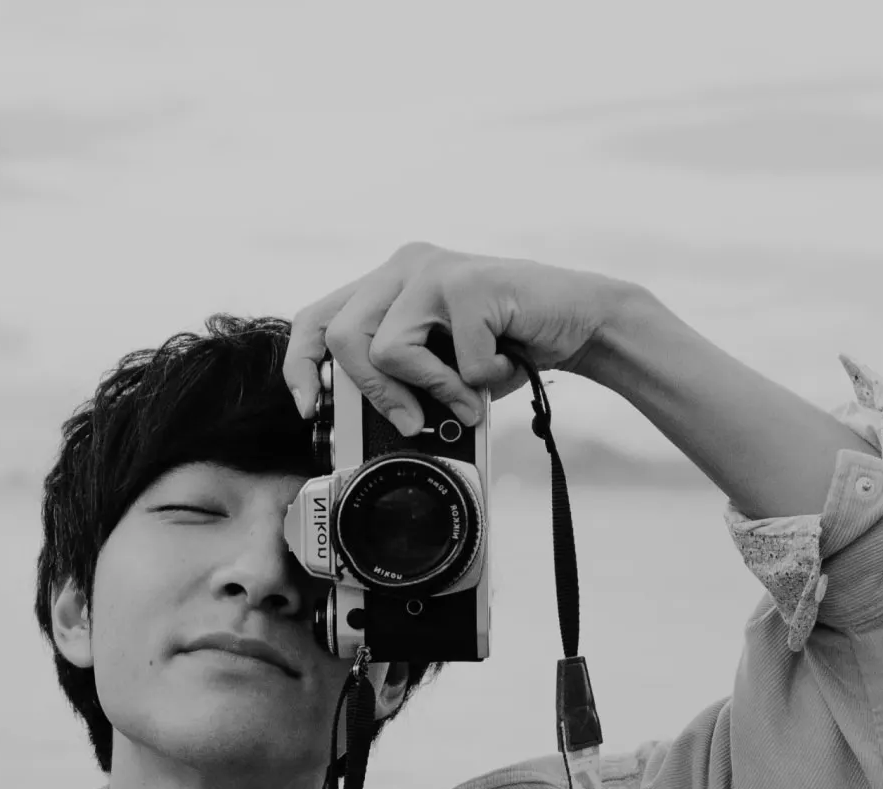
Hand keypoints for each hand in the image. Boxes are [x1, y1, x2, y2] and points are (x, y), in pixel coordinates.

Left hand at [283, 243, 632, 433]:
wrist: (581, 322)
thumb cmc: (508, 347)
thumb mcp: (442, 369)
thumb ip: (401, 382)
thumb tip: (366, 427)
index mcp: (387, 284)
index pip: (316, 317)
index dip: (301, 364)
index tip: (309, 407)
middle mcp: (403, 266)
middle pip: (343, 338)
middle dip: (374, 394)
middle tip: (412, 420)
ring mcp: (435, 269)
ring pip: (387, 350)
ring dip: (432, 390)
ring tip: (468, 393)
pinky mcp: (470, 283)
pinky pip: (452, 361)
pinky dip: (481, 381)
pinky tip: (505, 361)